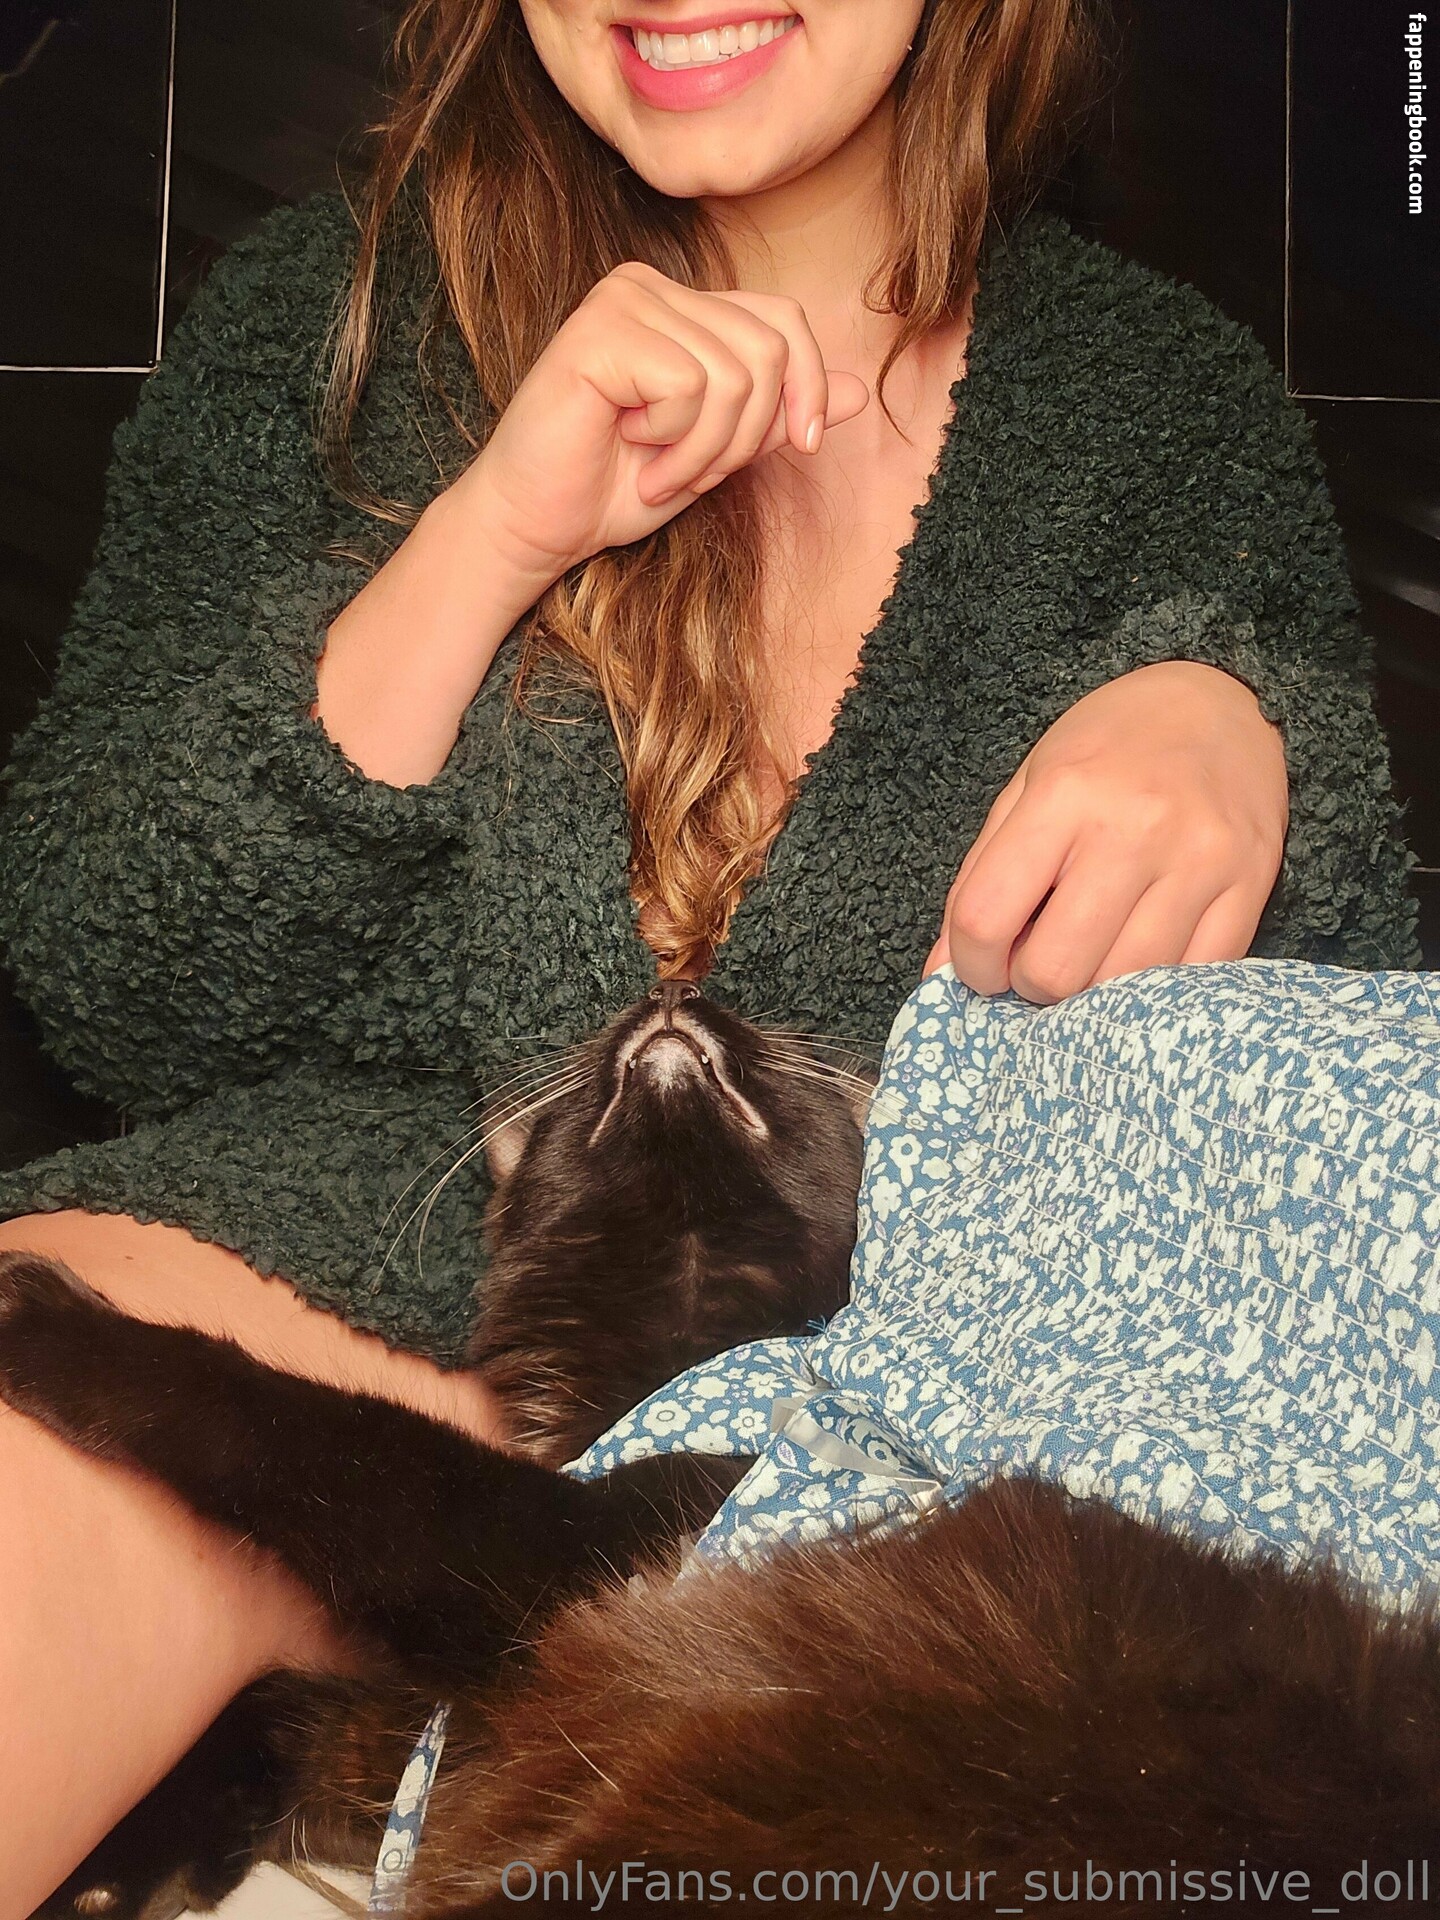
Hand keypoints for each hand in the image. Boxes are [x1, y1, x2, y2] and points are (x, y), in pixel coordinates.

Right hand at [459, 260, 870, 583]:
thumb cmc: (616, 489)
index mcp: (683, 305)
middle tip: (691, 472)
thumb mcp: (720, 454)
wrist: (537, 525)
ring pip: (736, 376)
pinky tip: (628, 448)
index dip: (810, 386)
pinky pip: (691, 386)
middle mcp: (653, 286)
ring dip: (706, 449)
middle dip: (747, 435)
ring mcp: (624, 299)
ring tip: (656, 467)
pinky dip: (674, 441)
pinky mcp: (601, 329)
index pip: (786, 321)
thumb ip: (779, 416)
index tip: (802, 445)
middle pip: (770, 350)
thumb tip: (862, 392)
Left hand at [923, 661, 1288, 1002]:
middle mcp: (1132, 829)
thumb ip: (979, 878)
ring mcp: (1198, 861)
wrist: (1223, 702)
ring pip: (1123, 986)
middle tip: (1038, 962)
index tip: (982, 967)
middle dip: (1032, 986)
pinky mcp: (1250, 885)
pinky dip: (1155, 987)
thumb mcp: (1028, 786)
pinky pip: (1192, 977)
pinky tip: (1139, 959)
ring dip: (1093, 996)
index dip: (970, 966)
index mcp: (1062, 796)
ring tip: (1089, 957)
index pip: (985, 919)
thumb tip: (939, 975)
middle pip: (1056, 970)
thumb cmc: (1111, 747)